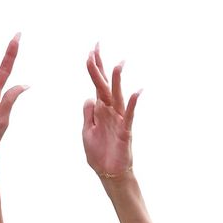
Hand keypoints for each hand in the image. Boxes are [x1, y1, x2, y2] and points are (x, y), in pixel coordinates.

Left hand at [82, 46, 139, 177]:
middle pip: (105, 85)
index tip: (91, 51)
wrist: (108, 174)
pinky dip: (132, 104)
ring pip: (117, 97)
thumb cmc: (99, 154)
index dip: (94, 68)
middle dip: (101, 68)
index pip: (97, 85)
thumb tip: (89, 97)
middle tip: (97, 48)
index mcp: (100, 110)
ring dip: (117, 81)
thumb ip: (88, 114)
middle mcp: (110, 111)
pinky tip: (136, 93)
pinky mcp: (125, 132)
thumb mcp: (87, 131)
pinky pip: (129, 116)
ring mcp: (118, 120)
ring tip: (119, 64)